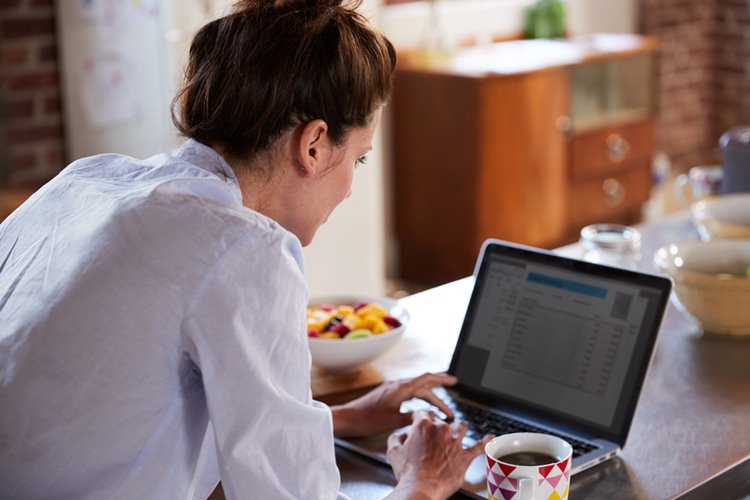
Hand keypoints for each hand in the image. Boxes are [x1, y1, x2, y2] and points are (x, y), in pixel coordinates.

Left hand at [331, 372, 456, 437]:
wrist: (349, 418)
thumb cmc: (368, 419)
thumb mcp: (393, 421)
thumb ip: (412, 417)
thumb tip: (427, 417)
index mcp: (400, 388)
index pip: (426, 379)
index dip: (442, 379)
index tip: (454, 381)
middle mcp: (397, 385)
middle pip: (423, 388)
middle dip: (438, 398)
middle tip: (449, 411)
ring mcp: (391, 389)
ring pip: (415, 391)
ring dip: (428, 399)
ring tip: (439, 409)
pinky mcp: (387, 394)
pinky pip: (408, 393)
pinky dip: (418, 400)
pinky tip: (420, 408)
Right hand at [385, 410, 492, 499]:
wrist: (422, 488)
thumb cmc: (408, 473)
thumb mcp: (393, 452)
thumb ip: (396, 438)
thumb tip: (401, 435)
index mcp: (423, 426)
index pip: (422, 413)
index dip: (419, 417)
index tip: (419, 421)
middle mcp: (441, 430)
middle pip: (441, 420)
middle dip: (436, 425)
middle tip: (433, 434)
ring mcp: (455, 442)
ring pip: (461, 426)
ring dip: (459, 427)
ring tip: (458, 430)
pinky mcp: (464, 456)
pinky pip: (479, 446)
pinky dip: (485, 441)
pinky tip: (489, 437)